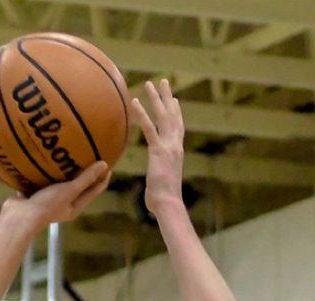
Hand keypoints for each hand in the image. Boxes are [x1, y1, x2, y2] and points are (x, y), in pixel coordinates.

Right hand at [0, 160, 110, 230]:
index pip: (94, 191)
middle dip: (84, 173)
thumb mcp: (70, 190)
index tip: (108, 163)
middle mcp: (63, 205)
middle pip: (78, 187)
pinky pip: (41, 181)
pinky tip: (42, 159)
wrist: (19, 217)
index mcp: (74, 206)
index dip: (102, 178)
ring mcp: (47, 201)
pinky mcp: (33, 196)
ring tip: (66, 154)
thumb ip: (86, 179)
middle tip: (89, 155)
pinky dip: (43, 172)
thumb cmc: (47, 205)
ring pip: (58, 184)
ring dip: (63, 172)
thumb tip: (104, 165)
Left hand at [132, 79, 184, 215]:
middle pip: (173, 116)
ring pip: (163, 117)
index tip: (174, 101)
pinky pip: (149, 128)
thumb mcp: (160, 185)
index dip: (176, 113)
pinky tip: (135, 102)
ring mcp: (169, 147)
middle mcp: (175, 146)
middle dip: (168, 98)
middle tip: (163, 82)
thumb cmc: (163, 201)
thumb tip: (152, 192)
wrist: (168, 204)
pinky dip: (142, 114)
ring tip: (150, 83)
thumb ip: (156, 181)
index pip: (178, 129)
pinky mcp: (158, 151)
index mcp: (177, 153)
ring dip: (157, 98)